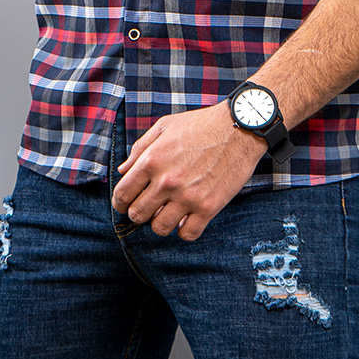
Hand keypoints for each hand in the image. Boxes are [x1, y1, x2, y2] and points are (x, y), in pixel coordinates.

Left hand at [111, 102, 266, 240]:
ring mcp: (188, 196)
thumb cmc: (200, 124)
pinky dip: (184, 229)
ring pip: (159, 228)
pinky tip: (187, 217)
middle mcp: (167, 181)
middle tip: (148, 206)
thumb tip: (122, 171)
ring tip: (168, 211)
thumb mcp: (165, 126)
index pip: (122, 194)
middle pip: (138, 215)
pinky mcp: (208, 207)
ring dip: (160, 222)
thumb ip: (140, 148)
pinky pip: (187, 234)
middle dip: (138, 213)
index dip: (120, 202)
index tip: (125, 203)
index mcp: (152, 160)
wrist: (239, 128)